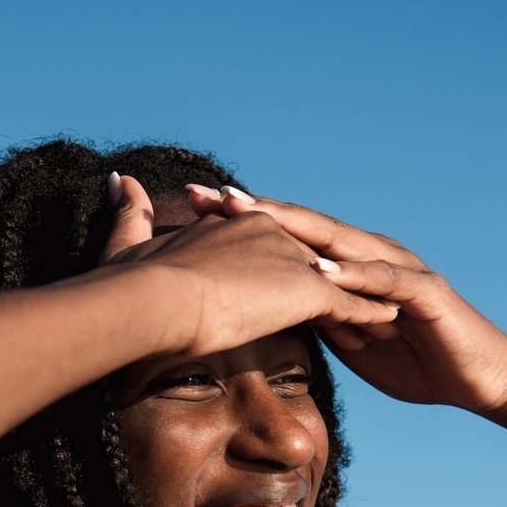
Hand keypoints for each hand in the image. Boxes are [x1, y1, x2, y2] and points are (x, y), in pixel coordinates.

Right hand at [97, 174, 397, 358]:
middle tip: (355, 299)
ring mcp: (292, 261)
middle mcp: (272, 236)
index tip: (296, 287)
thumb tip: (120, 179)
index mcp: (238, 227)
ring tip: (380, 320)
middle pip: (311, 260)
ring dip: (358, 300)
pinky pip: (347, 304)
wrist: (153, 300)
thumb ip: (130, 216)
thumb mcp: (130, 245)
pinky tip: (386, 327)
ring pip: (334, 282)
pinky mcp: (307, 290)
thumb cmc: (132, 283)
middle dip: (333, 282)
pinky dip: (367, 315)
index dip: (287, 270)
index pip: (274, 247)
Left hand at [187, 184, 506, 415]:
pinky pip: (383, 281)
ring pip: (340, 242)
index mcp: (351, 268)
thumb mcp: (353, 342)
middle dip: (257, 210)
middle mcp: (372, 257)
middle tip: (207, 195)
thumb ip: (321, 318)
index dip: (245, 225)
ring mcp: (399, 270)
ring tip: (251, 215)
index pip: (290, 239)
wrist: (481, 380)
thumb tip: (274, 313)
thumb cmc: (417, 362)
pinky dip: (351, 275)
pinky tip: (319, 270)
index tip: (194, 212)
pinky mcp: (425, 293)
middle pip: (306, 227)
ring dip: (295, 227)